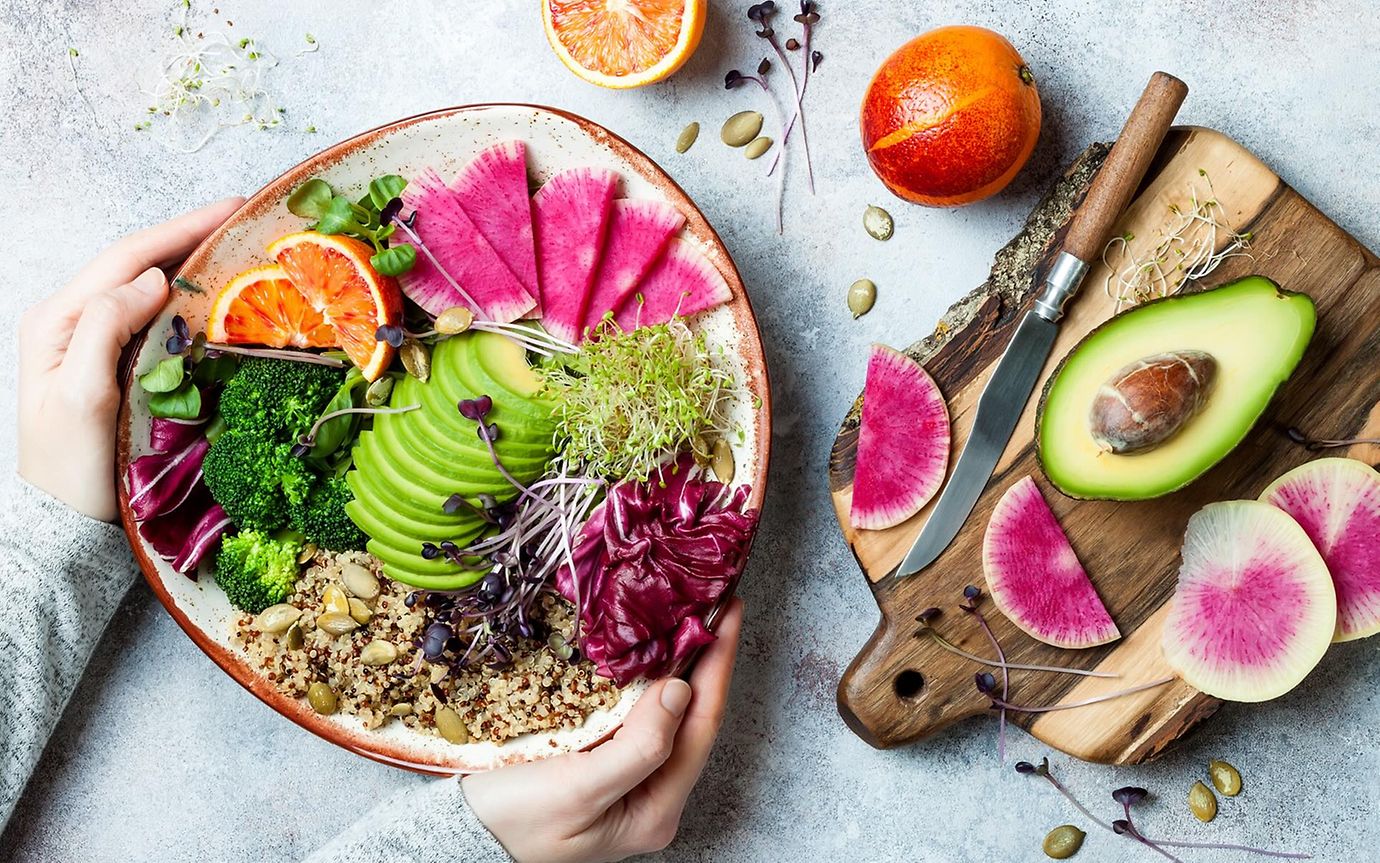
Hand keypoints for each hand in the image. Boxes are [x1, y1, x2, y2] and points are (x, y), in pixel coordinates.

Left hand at [17, 198, 244, 520]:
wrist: (63, 522)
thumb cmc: (69, 468)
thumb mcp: (80, 398)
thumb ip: (106, 330)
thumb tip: (152, 280)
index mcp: (59, 320)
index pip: (127, 258)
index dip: (181, 229)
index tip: (231, 209)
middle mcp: (73, 321)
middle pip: (138, 262)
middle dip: (190, 235)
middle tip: (244, 218)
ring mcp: (93, 341)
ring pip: (147, 285)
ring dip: (191, 261)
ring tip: (237, 246)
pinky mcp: (116, 362)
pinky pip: (154, 316)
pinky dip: (188, 297)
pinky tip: (216, 294)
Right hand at [464, 599, 743, 862]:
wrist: (458, 838)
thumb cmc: (510, 823)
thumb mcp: (576, 791)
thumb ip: (637, 748)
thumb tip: (680, 691)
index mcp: (655, 811)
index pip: (701, 726)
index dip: (717, 665)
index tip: (727, 612)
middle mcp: (650, 797)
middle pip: (692, 719)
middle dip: (706, 659)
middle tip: (714, 600)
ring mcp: (628, 781)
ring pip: (667, 713)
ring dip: (679, 663)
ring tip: (689, 614)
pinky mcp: (603, 763)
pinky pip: (638, 714)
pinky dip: (646, 678)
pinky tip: (646, 649)